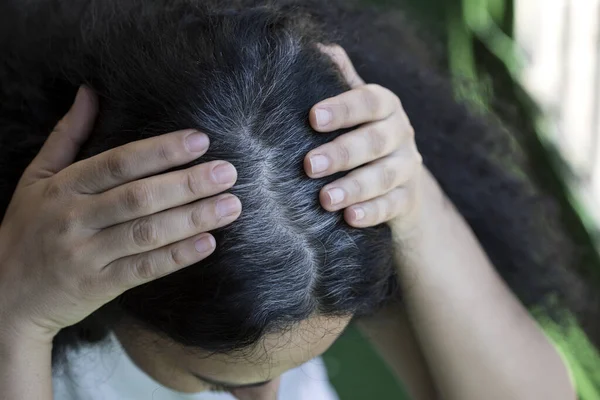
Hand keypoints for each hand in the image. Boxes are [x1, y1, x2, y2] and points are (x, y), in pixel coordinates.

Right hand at [0, 87, 240, 340]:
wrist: (5, 294)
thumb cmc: (27, 229)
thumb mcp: (36, 178)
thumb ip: (66, 136)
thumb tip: (89, 93)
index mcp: (64, 187)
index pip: (119, 163)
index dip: (161, 151)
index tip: (200, 141)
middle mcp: (75, 218)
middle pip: (139, 197)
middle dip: (188, 183)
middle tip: (228, 172)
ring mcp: (87, 255)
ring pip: (147, 233)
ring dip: (193, 218)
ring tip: (231, 205)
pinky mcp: (98, 286)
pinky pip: (143, 269)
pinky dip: (177, 256)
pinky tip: (208, 243)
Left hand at [306, 45, 422, 231]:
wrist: (398, 182)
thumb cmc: (362, 135)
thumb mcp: (356, 109)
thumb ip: (340, 81)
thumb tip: (317, 50)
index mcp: (385, 107)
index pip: (369, 101)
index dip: (343, 109)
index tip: (313, 117)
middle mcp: (401, 134)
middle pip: (375, 141)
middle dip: (341, 153)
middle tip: (308, 165)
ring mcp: (407, 168)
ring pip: (384, 176)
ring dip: (354, 187)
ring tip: (325, 199)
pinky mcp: (408, 200)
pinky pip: (393, 206)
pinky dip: (372, 212)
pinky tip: (350, 219)